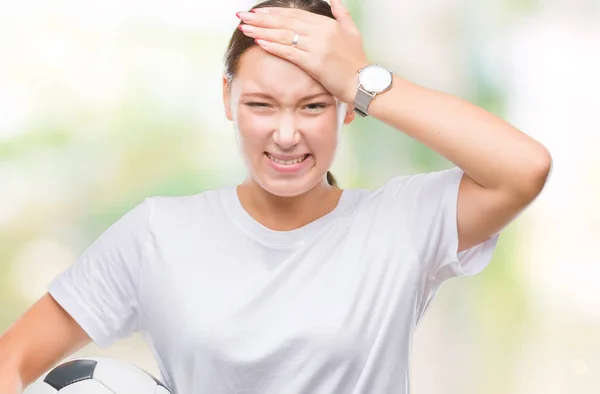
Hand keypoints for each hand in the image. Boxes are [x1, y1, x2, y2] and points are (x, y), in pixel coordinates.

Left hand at [237, 0, 369, 103]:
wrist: (363, 82)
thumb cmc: (357, 60)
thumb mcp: (352, 31)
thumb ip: (341, 14)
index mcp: (327, 24)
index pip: (295, 15)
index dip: (275, 13)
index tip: (258, 12)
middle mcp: (320, 32)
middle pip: (285, 22)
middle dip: (262, 19)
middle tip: (242, 17)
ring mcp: (317, 46)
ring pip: (284, 36)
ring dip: (262, 32)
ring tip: (245, 29)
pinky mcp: (314, 62)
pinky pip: (289, 52)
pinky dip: (274, 46)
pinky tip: (259, 43)